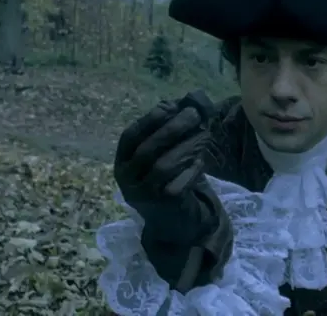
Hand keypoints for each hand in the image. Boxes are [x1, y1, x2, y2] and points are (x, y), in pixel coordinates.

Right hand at [114, 95, 215, 245]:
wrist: (172, 223)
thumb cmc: (166, 181)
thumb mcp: (160, 157)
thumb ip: (166, 133)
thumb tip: (184, 102)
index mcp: (122, 163)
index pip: (130, 137)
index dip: (149, 119)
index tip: (170, 105)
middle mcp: (127, 179)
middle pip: (147, 149)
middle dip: (172, 129)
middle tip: (194, 115)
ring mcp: (143, 194)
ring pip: (164, 165)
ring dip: (186, 146)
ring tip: (205, 135)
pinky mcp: (162, 206)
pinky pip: (178, 184)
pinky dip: (191, 170)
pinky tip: (202, 161)